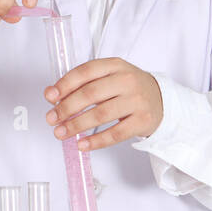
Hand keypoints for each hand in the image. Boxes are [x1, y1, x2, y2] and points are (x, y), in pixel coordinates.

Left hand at [44, 57, 163, 150]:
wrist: (162, 99)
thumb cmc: (127, 88)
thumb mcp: (107, 78)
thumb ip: (81, 84)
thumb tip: (51, 95)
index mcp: (115, 65)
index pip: (85, 72)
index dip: (65, 84)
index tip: (50, 97)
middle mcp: (127, 80)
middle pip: (91, 94)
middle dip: (67, 108)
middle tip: (51, 119)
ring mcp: (137, 100)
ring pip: (101, 114)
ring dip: (77, 125)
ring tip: (61, 133)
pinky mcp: (143, 120)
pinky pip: (116, 134)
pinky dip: (96, 141)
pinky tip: (82, 144)